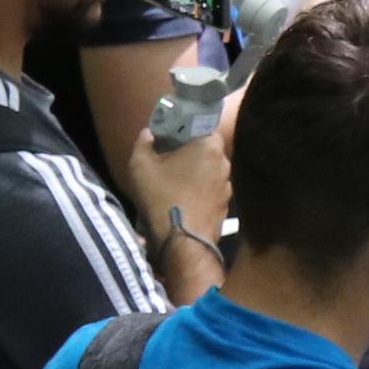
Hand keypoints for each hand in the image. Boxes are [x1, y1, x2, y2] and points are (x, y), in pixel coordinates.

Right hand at [117, 121, 229, 254]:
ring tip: (175, 183)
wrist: (182, 239)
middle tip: (170, 161)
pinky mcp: (226, 205)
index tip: (173, 140)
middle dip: (191, 154)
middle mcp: (225, 164)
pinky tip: (184, 200)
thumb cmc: (161, 196)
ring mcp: (228, 186)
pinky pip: (211, 192)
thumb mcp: (141, 166)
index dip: (188, 132)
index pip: (205, 128)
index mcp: (210, 147)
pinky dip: (200, 193)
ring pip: (210, 173)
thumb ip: (143, 144)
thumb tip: (148, 133)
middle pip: (207, 152)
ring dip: (196, 175)